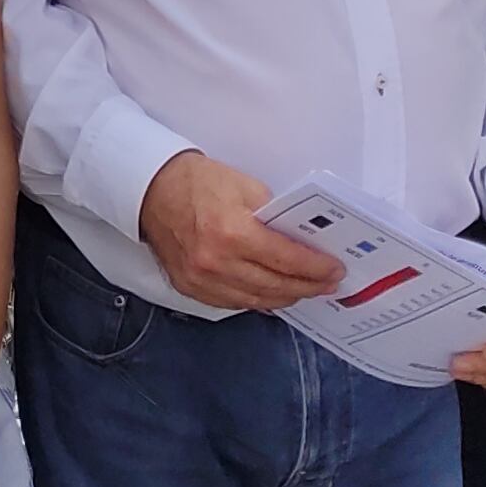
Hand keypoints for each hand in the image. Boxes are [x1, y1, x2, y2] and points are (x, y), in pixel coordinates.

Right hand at [133, 152, 342, 311]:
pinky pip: (233, 303)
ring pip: (256, 301)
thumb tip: (301, 239)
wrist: (151, 191)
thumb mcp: (244, 186)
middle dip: (307, 286)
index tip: (334, 270)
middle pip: (275, 286)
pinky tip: (272, 295)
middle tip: (328, 284)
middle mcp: (216, 262)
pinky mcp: (190, 288)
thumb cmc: (196, 182)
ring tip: (305, 290)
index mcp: (232, 232)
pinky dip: (256, 301)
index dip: (316, 268)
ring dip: (285, 297)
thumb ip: (273, 215)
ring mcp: (201, 280)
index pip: (286, 260)